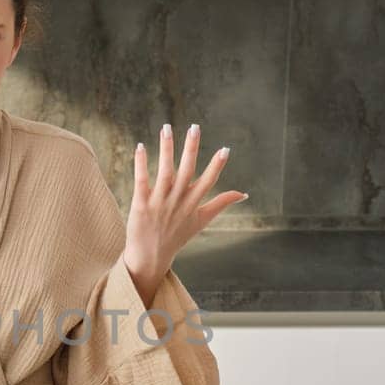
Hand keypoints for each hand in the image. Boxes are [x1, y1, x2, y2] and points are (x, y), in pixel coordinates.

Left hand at [122, 123, 246, 300]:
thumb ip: (221, 203)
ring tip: (166, 128)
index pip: (208, 182)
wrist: (150, 258)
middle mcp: (178, 201)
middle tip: (195, 127)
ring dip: (166, 149)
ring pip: (165, 171)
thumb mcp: (202, 221)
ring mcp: (159, 203)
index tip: (225, 149)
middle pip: (187, 171)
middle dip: (191, 148)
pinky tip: (140, 146)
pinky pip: (142, 181)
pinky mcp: (141, 204)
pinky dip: (141, 164)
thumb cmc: (177, 237)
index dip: (217, 166)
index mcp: (193, 204)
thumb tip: (243, 194)